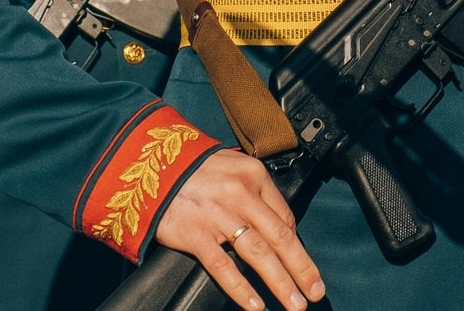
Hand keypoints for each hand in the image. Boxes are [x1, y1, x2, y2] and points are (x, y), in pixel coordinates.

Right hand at [150, 150, 322, 310]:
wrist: (148, 166)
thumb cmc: (193, 169)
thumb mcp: (232, 167)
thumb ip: (256, 193)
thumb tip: (280, 228)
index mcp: (253, 175)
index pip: (285, 217)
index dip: (297, 247)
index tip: (306, 269)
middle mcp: (239, 194)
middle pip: (279, 238)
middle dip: (301, 269)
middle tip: (315, 293)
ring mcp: (217, 215)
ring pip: (258, 254)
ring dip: (280, 282)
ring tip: (294, 303)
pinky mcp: (195, 234)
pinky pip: (223, 266)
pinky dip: (241, 288)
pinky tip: (256, 305)